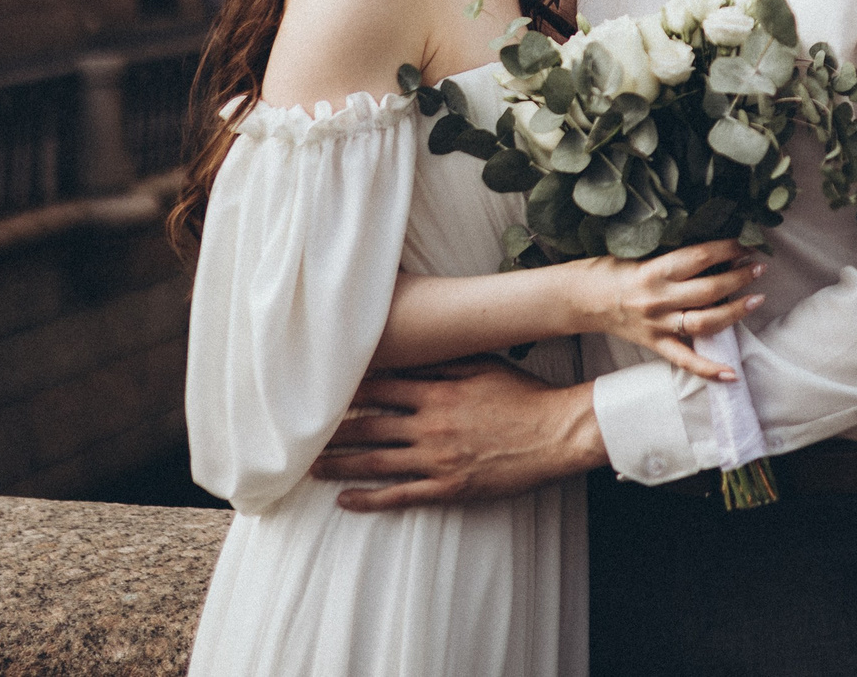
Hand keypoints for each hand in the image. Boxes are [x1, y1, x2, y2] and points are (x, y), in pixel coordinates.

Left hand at [314, 357, 602, 510]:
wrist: (556, 434)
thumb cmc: (523, 396)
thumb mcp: (483, 366)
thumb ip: (442, 362)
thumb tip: (405, 356)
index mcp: (436, 394)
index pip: (379, 390)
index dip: (348, 393)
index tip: (322, 394)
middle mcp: (429, 427)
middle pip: (367, 428)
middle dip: (331, 432)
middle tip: (300, 436)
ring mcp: (436, 461)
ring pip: (374, 464)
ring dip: (339, 465)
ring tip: (311, 468)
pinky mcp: (448, 488)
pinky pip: (399, 496)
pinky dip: (368, 500)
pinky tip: (345, 500)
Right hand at [570, 239, 763, 379]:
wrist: (579, 299)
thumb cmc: (611, 270)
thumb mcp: (641, 254)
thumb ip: (673, 255)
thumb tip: (714, 250)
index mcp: (654, 270)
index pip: (700, 257)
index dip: (728, 249)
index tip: (746, 244)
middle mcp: (658, 298)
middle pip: (708, 289)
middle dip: (739, 278)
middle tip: (759, 267)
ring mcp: (657, 325)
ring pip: (704, 322)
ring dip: (734, 311)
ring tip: (756, 299)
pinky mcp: (655, 345)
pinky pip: (685, 360)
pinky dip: (709, 370)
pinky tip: (732, 374)